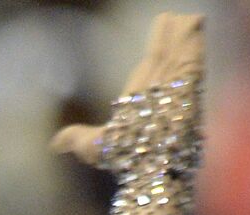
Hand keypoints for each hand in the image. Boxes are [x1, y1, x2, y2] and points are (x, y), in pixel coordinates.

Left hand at [50, 13, 203, 165]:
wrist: (150, 166)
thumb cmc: (127, 162)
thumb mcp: (95, 147)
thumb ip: (78, 139)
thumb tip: (55, 144)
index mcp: (144, 100)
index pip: (151, 67)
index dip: (156, 47)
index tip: (160, 32)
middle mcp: (164, 90)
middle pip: (167, 56)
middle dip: (169, 39)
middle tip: (172, 17)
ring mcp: (179, 83)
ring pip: (180, 49)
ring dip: (180, 32)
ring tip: (182, 14)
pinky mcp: (191, 76)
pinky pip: (193, 49)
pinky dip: (192, 33)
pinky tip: (194, 17)